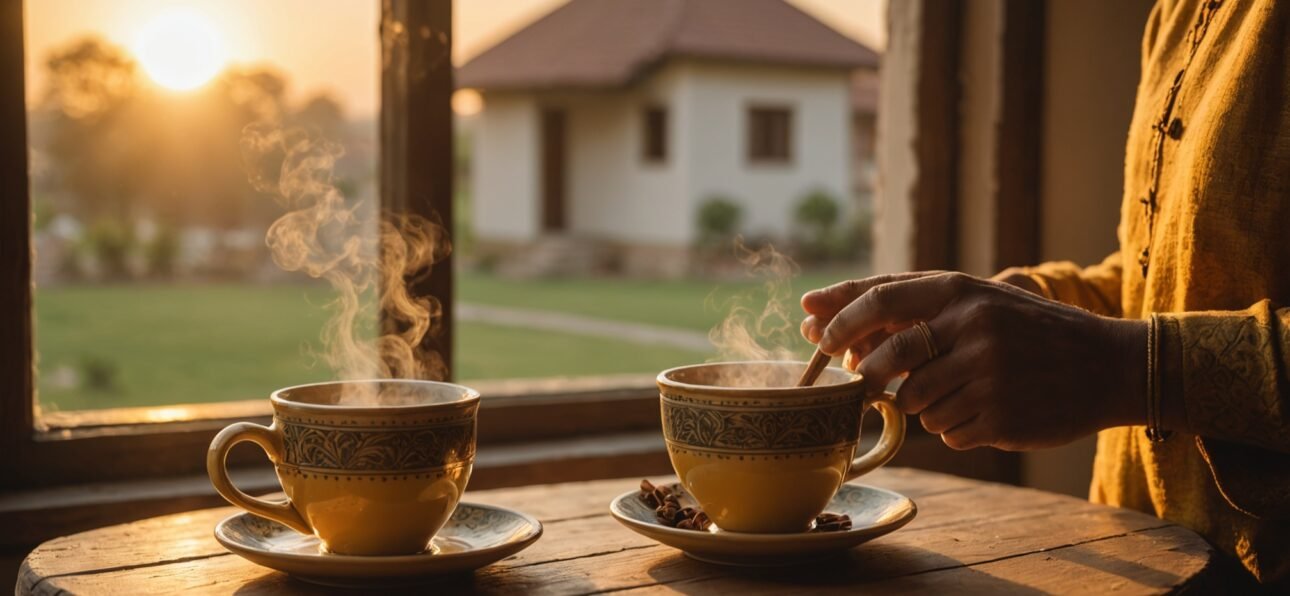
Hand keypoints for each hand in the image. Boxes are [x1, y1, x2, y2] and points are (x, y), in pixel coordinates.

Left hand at [800, 272, 1145, 450]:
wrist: (1108, 366)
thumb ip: (913, 310)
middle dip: (869, 375)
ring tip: (961, 392)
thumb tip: (827, 323)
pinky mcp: (1000, 415)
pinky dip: (955, 427)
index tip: (815, 335)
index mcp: (962, 291)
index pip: (881, 298)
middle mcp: (973, 327)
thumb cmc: (1029, 332)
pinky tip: (987, 411)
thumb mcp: (978, 303)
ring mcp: (988, 373)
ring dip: (923, 405)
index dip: (840, 318)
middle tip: (865, 383)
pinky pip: (947, 432)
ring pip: (915, 403)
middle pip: (890, 358)